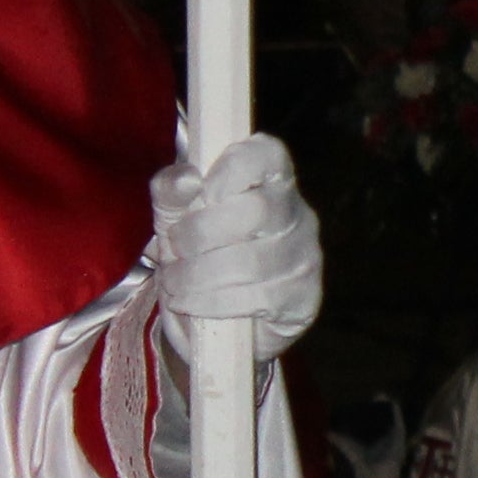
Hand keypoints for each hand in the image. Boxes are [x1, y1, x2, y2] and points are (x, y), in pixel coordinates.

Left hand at [151, 133, 322, 362]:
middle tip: (174, 248)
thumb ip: (171, 191)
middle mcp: (297, 213)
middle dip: (200, 233)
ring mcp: (306, 256)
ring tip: (173, 281)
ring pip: (251, 262)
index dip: (234, 168)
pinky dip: (210, 302)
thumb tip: (187, 180)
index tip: (204, 192)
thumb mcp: (174, 217)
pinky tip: (190, 302)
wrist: (215, 323)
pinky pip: (255, 299)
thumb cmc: (198, 254)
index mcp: (270, 179)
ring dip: (197, 275)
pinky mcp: (304, 298)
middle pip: (256, 211)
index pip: (269, 154)